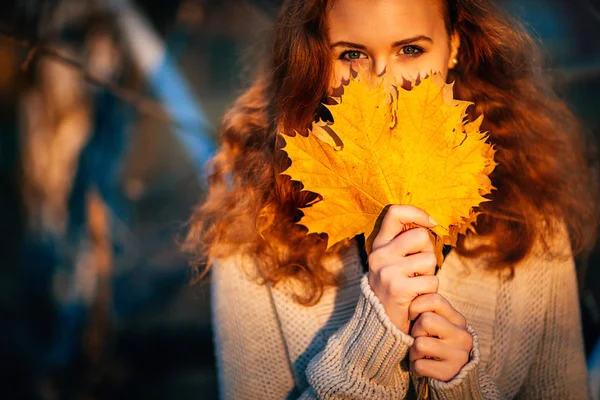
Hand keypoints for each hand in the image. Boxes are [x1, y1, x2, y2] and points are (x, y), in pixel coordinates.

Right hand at [368, 205, 438, 333]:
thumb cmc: (396, 289)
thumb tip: (430, 223)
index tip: (431, 223)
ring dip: (431, 275)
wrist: (381, 324)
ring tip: (417, 284)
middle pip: (421, 236)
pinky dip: (430, 291)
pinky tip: (417, 297)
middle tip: (420, 270)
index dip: (417, 213)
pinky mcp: (398, 288)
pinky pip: (431, 281)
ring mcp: (387, 271)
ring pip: (429, 259)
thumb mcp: (393, 262)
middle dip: (429, 252)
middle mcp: (379, 255)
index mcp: (378, 245)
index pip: (395, 212)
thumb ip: (405, 243)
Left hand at [409, 293, 472, 381]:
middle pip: (426, 320)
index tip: (414, 316)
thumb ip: (427, 307)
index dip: (416, 306)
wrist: (449, 375)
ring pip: (420, 344)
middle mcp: (462, 335)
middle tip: (418, 338)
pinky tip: (424, 366)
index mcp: (458, 319)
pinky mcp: (450, 372)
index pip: (434, 299)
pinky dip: (416, 367)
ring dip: (413, 351)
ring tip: (421, 353)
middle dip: (415, 330)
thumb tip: (411, 278)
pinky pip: (420, 365)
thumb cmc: (434, 341)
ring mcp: (458, 354)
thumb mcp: (435, 322)